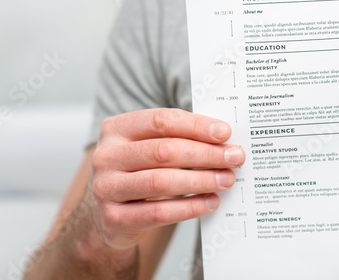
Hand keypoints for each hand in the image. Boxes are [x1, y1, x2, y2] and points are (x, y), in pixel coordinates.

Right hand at [89, 108, 244, 249]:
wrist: (104, 216)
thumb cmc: (135, 172)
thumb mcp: (145, 147)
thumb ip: (175, 137)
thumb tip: (222, 138)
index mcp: (115, 129)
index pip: (160, 120)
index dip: (196, 126)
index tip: (225, 133)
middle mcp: (106, 156)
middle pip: (165, 151)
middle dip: (206, 154)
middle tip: (234, 157)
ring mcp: (106, 188)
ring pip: (162, 181)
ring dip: (201, 180)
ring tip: (226, 179)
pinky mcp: (114, 218)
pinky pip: (160, 212)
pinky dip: (190, 207)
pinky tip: (210, 201)